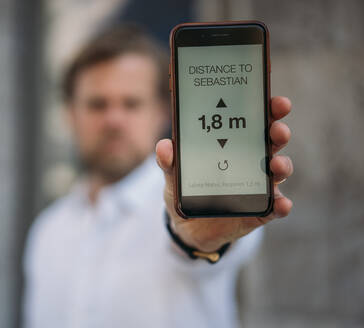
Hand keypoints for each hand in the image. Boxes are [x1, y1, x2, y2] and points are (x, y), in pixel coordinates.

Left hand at [155, 96, 292, 252]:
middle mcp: (252, 160)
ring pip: (278, 171)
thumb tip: (164, 147)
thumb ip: (169, 161)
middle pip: (272, 141)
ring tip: (276, 165)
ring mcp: (258, 185)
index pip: (254, 120)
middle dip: (279, 132)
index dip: (269, 109)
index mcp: (234, 143)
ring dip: (282, 166)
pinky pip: (275, 207)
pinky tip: (281, 204)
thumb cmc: (186, 190)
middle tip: (278, 130)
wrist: (187, 227)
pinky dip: (280, 205)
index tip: (275, 102)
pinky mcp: (259, 210)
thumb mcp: (174, 175)